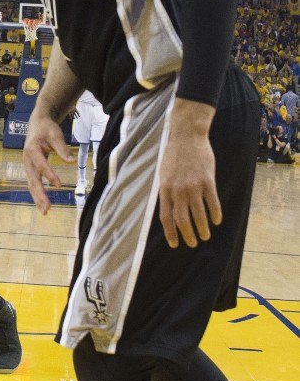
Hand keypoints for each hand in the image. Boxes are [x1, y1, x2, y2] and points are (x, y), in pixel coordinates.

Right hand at [23, 112, 74, 214]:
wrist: (37, 123)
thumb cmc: (47, 128)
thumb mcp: (56, 134)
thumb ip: (63, 148)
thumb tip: (72, 162)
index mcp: (32, 149)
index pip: (41, 165)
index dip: (49, 175)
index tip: (59, 185)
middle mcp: (27, 159)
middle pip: (33, 179)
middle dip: (39, 195)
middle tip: (47, 208)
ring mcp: (27, 165)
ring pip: (31, 184)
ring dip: (37, 198)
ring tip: (45, 212)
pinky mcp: (31, 168)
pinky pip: (33, 183)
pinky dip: (37, 194)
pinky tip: (42, 204)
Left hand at [159, 133, 221, 248]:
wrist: (187, 137)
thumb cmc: (175, 155)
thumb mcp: (164, 173)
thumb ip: (167, 191)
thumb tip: (169, 210)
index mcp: (165, 188)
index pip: (166, 217)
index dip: (171, 233)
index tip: (175, 244)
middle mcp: (178, 190)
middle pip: (182, 220)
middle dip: (188, 235)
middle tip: (193, 242)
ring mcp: (193, 186)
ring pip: (199, 215)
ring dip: (203, 229)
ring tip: (206, 236)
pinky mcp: (208, 181)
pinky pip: (212, 203)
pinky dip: (215, 214)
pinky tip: (217, 221)